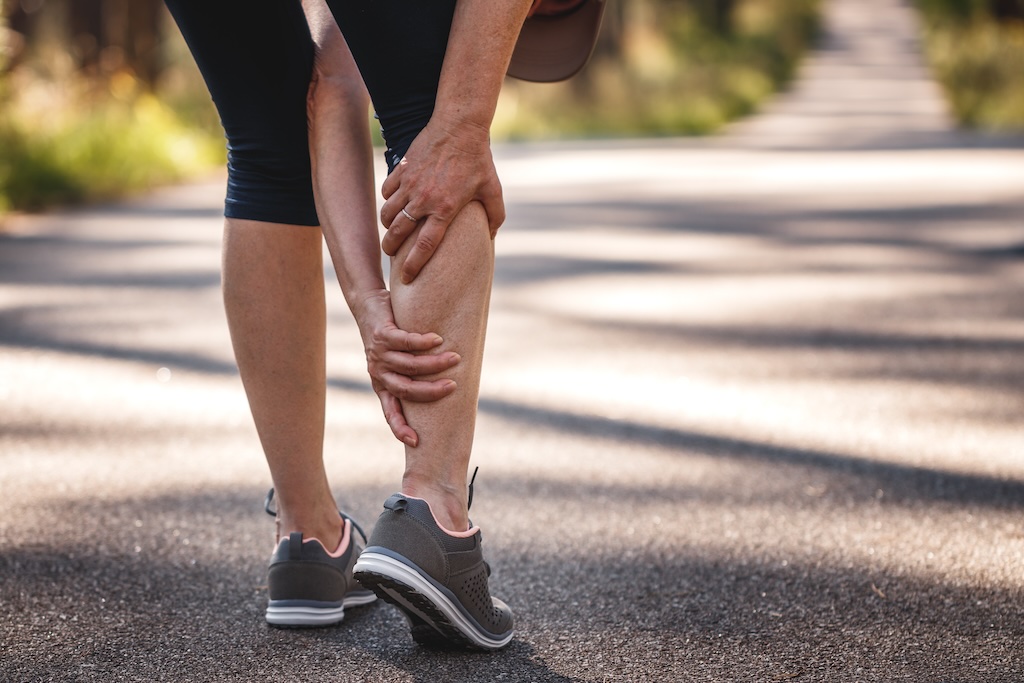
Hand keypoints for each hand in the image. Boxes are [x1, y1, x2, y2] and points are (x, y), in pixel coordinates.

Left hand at [355, 289, 459, 445]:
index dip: (400, 428)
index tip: (415, 442)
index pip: (390, 412)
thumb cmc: (389, 336)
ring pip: (409, 365)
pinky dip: (424, 342)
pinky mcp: (382, 335)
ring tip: (455, 358)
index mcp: (381, 385)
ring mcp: (379, 354)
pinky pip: (406, 342)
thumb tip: (445, 388)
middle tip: (452, 387)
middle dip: (430, 391)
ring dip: (435, 363)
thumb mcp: (396, 361)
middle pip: (405, 390)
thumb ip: (411, 374)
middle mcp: (378, 372)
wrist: (367, 306)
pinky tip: (437, 340)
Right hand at [379, 116, 504, 283]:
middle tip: (391, 253)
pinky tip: (395, 202)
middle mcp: (424, 200)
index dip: (412, 265)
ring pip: (388, 214)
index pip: (424, 247)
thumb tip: (490, 237)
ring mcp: (410, 184)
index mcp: (445, 210)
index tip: (406, 278)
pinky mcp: (402, 169)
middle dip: (391, 248)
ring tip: (393, 229)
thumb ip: (495, 217)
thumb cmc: (479, 160)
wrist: (460, 126)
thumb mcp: (493, 190)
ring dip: (388, 225)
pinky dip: (388, 201)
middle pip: (397, 234)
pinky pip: (387, 192)